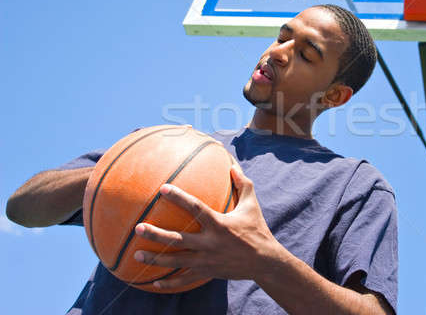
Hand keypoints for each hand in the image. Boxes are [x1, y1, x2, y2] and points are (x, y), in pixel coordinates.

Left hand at [133, 164, 283, 289]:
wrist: (265, 261)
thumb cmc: (257, 229)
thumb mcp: (252, 205)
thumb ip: (243, 184)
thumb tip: (232, 165)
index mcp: (219, 224)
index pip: (195, 208)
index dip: (179, 197)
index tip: (162, 189)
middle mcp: (210, 243)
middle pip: (178, 239)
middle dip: (156, 234)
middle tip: (138, 228)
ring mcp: (208, 260)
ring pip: (177, 261)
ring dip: (156, 258)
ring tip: (137, 254)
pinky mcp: (208, 273)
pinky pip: (185, 280)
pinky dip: (170, 283)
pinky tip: (154, 283)